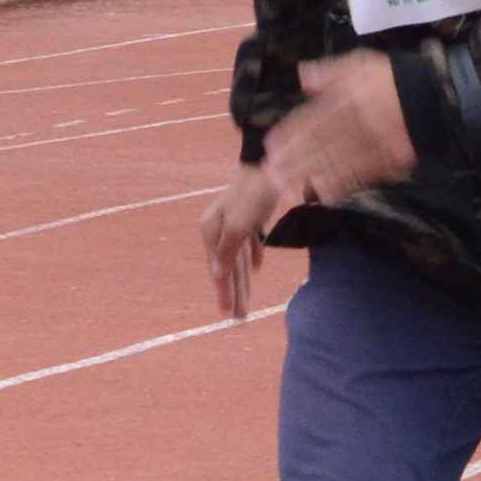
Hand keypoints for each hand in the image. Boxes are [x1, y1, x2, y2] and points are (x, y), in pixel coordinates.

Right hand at [199, 166, 292, 318]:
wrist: (268, 163)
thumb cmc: (251, 195)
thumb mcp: (239, 226)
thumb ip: (227, 251)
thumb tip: (216, 274)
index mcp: (212, 231)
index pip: (218, 269)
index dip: (223, 292)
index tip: (228, 314)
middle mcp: (219, 228)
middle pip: (228, 266)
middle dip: (234, 291)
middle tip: (239, 317)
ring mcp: (234, 221)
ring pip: (238, 257)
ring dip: (243, 280)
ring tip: (246, 301)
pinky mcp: (249, 215)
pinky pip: (249, 242)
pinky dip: (253, 256)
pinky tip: (258, 267)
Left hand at [259, 51, 417, 214]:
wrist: (435, 97)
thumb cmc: (392, 78)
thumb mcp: (359, 64)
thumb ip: (329, 71)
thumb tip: (303, 76)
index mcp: (347, 98)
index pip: (313, 118)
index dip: (290, 133)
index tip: (270, 145)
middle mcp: (356, 122)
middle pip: (320, 143)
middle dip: (294, 159)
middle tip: (271, 172)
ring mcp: (372, 143)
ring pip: (337, 162)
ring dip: (310, 175)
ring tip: (287, 186)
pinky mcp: (388, 161)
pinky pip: (362, 175)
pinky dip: (341, 185)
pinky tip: (323, 194)